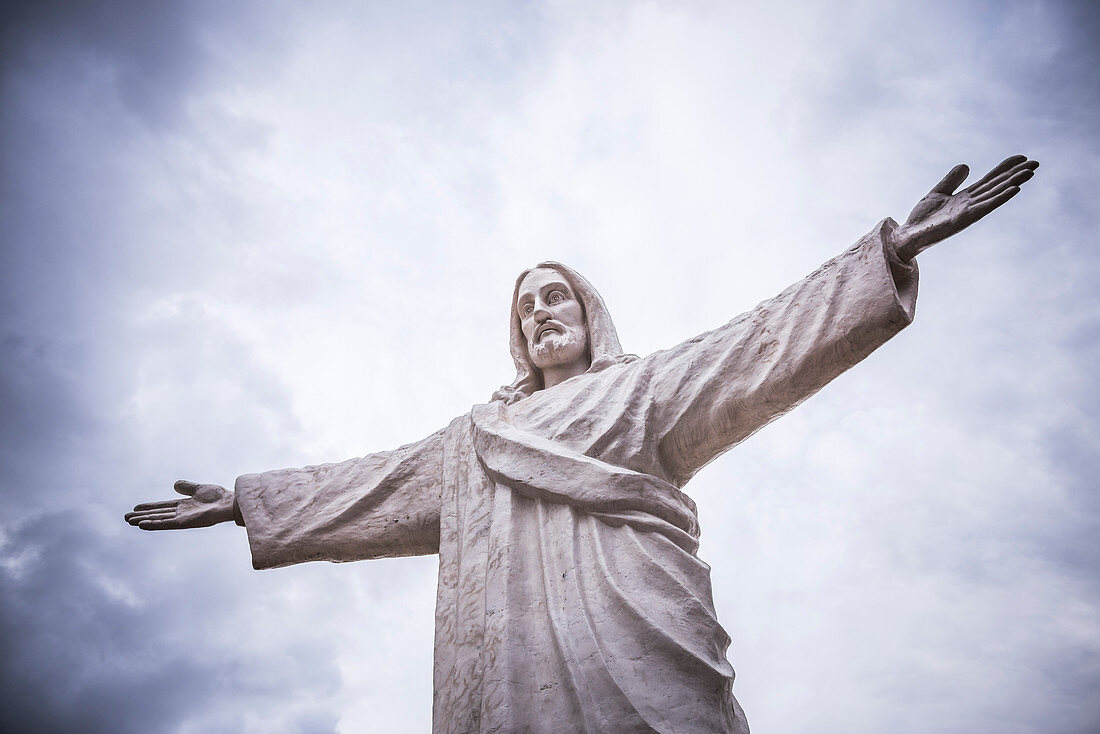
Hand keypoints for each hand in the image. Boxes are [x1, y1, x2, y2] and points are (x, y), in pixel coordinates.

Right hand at [125, 480, 235, 529]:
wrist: (229, 503)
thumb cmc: (219, 497)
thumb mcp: (199, 488)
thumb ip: (187, 487)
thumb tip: (174, 484)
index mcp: (184, 505)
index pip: (162, 507)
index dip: (149, 507)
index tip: (135, 508)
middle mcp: (181, 513)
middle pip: (157, 514)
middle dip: (142, 516)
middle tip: (126, 518)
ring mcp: (182, 518)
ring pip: (159, 520)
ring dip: (144, 520)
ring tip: (130, 521)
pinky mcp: (185, 523)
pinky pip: (166, 524)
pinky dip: (154, 524)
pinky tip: (142, 524)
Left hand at [894, 155, 1038, 261]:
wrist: (908, 234)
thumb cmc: (922, 218)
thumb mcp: (938, 192)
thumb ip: (952, 180)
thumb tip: (967, 165)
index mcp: (966, 197)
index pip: (990, 180)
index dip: (1005, 168)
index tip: (1022, 157)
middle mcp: (971, 204)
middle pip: (997, 186)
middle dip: (1016, 175)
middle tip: (1036, 163)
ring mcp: (969, 211)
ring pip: (995, 194)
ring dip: (1013, 184)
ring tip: (1029, 173)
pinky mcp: (964, 219)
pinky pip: (985, 207)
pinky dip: (1000, 198)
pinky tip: (1014, 189)